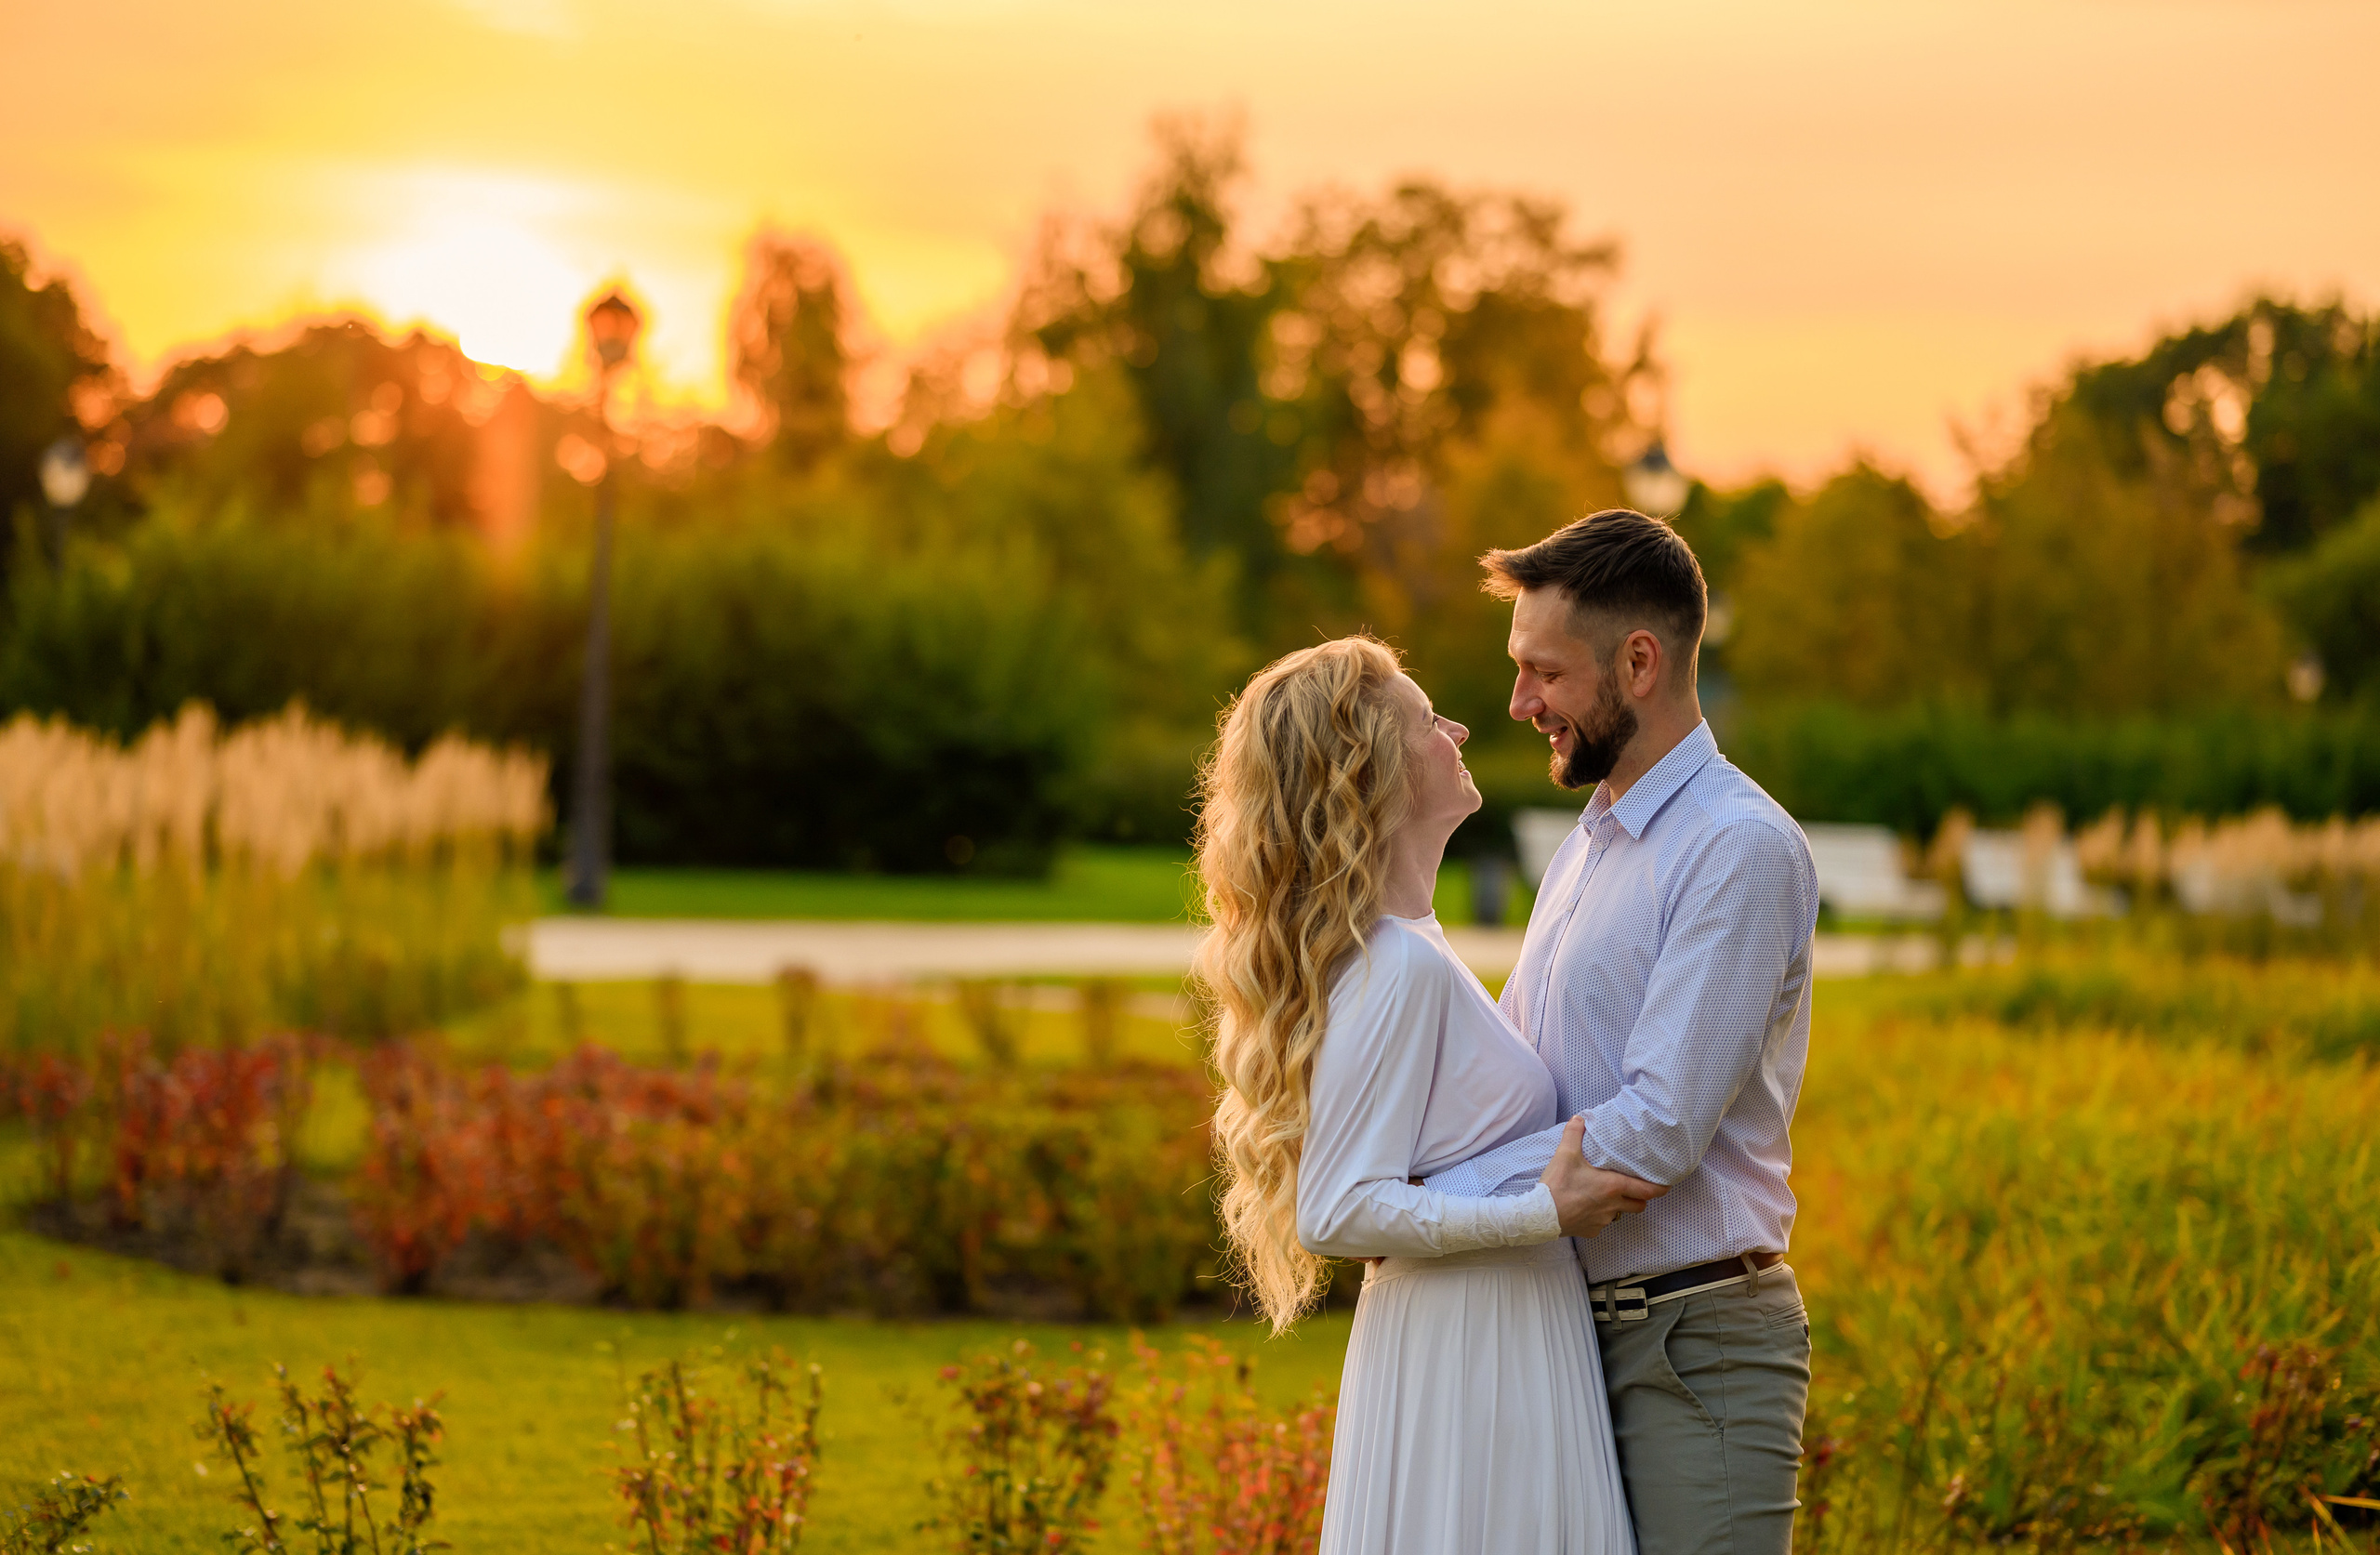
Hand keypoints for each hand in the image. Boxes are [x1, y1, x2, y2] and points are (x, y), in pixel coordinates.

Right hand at [1540, 1116, 1666, 1238]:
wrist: (1540, 1215)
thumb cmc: (1557, 1185)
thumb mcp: (1565, 1154)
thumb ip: (1574, 1133)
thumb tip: (1580, 1117)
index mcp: (1612, 1186)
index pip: (1647, 1190)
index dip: (1660, 1188)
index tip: (1667, 1185)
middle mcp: (1613, 1205)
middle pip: (1639, 1205)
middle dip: (1641, 1197)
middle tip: (1635, 1187)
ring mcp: (1603, 1220)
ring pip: (1621, 1214)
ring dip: (1620, 1206)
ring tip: (1608, 1195)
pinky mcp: (1592, 1231)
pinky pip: (1603, 1223)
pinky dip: (1601, 1215)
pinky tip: (1588, 1207)